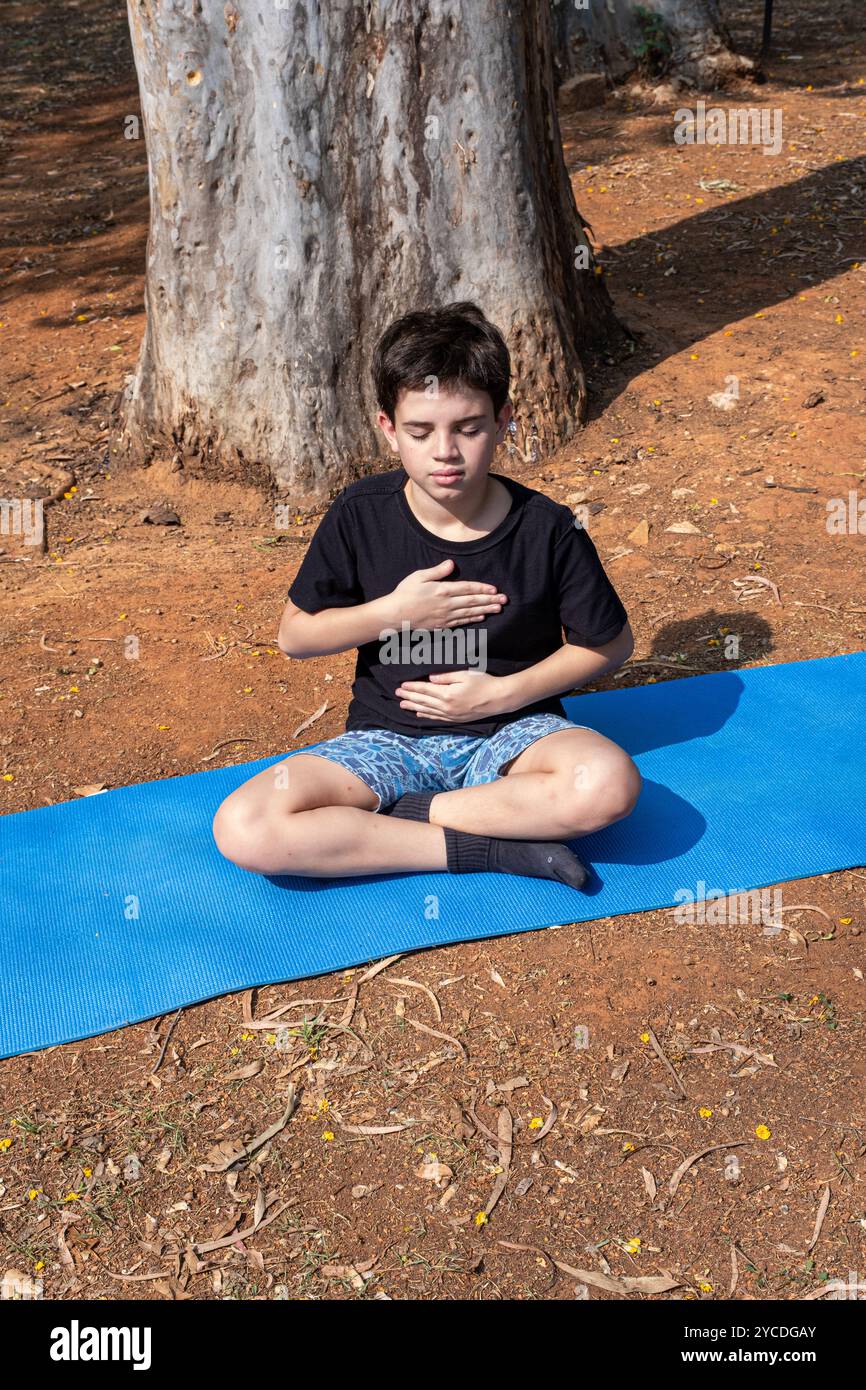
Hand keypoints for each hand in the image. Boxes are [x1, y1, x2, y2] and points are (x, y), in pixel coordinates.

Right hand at [388, 558, 506, 629]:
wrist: (395, 615)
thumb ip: (437, 571)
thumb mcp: (419, 576)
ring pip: (469, 613)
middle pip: (472, 601)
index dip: (482, 588)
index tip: (495, 589)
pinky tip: (481, 617)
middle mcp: (447, 604)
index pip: (467, 588)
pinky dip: (472, 619)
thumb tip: (451, 564)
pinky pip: (461, 622)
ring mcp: (445, 616)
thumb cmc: (405, 593)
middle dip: (490, 600)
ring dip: (485, 610)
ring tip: (498, 608)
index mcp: (442, 590)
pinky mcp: (441, 625)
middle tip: (504, 600)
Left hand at [394, 669, 513, 721]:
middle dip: (409, 697)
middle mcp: (447, 707)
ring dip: (414, 707)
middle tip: (397, 694)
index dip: (412, 687)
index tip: (401, 685)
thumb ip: (445, 676)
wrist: (498, 699)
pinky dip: (426, 715)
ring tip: (402, 705)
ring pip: (428, 711)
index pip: (425, 690)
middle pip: (423, 701)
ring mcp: (451, 715)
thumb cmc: (483, 682)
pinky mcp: (456, 719)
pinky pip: (437, 718)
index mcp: (447, 694)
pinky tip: (419, 713)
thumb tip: (430, 678)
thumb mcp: (464, 674)